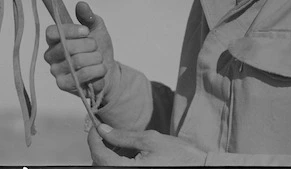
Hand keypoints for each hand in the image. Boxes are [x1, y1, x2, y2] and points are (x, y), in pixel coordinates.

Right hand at [43, 1, 116, 98]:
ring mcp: (56, 71)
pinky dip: (97, 71)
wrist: (108, 71)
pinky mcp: (63, 84)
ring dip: (96, 59)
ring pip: (78, 61)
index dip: (70, 30)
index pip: (52, 32)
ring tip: (99, 60)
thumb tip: (81, 4)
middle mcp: (51, 55)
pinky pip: (82, 75)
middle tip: (96, 48)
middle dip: (90, 46)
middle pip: (68, 47)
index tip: (86, 31)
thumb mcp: (97, 28)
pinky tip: (99, 71)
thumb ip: (88, 16)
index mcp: (55, 39)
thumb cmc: (99, 48)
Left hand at [88, 124, 206, 165]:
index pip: (98, 154)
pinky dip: (117, 161)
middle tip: (107, 131)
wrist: (198, 168)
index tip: (95, 125)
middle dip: (100, 146)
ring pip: (107, 167)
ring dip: (107, 155)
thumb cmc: (179, 156)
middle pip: (99, 163)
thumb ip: (123, 136)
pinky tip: (126, 151)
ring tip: (118, 140)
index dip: (93, 137)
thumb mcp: (150, 140)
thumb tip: (103, 129)